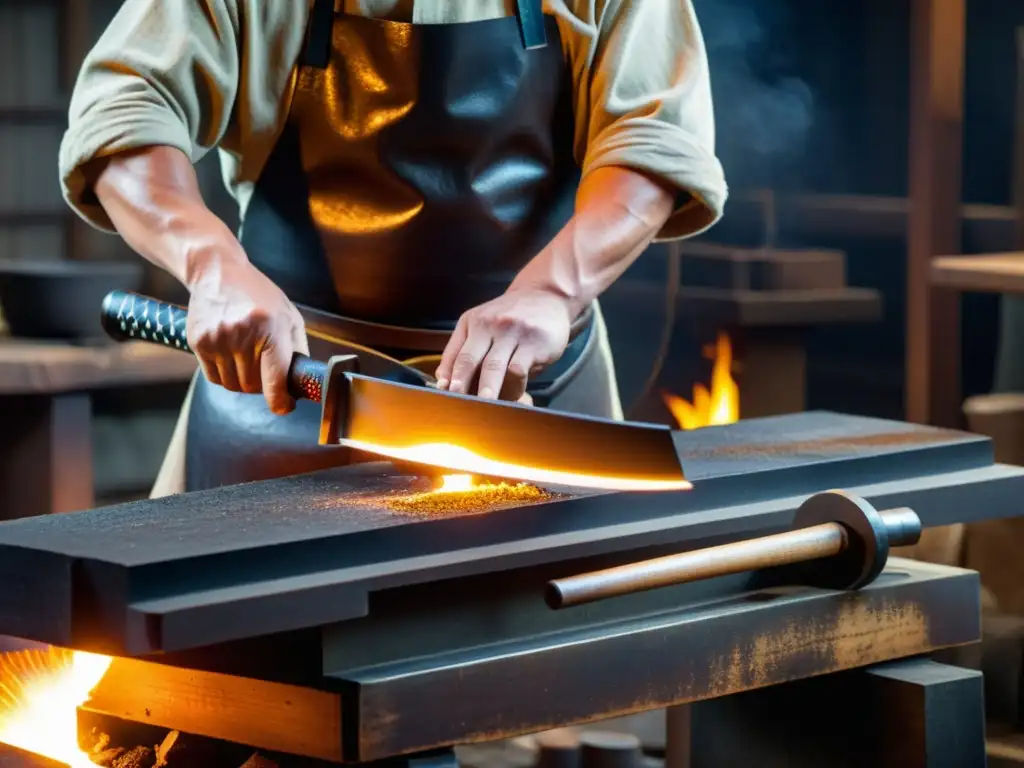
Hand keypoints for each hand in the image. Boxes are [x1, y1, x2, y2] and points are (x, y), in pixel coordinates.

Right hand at [186, 247, 307, 414]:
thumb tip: (300, 382)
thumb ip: (297, 348)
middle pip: (253, 387)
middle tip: (265, 371)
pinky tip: (230, 356)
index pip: (275, 379)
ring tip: (247, 358)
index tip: (284, 406)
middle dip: (262, 385)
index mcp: (270, 328)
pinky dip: (225, 375)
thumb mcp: (288, 315)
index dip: (281, 401)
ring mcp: (218, 339)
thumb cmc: (259, 294)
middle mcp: (242, 334)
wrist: (217, 272)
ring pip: (233, 385)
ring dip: (243, 381)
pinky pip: (214, 378)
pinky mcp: (199, 342)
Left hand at [435, 288, 572, 402]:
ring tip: (484, 407)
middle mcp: (488, 325)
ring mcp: (511, 332)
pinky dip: (514, 386)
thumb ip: (463, 350)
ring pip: (494, 367)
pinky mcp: (534, 342)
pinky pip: (518, 369)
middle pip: (469, 359)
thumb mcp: (481, 325)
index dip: (447, 376)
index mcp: (471, 322)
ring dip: (488, 389)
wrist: (546, 297)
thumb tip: (443, 382)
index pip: (454, 354)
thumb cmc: (509, 319)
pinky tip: (514, 394)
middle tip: (457, 403)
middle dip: (462, 383)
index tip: (443, 395)